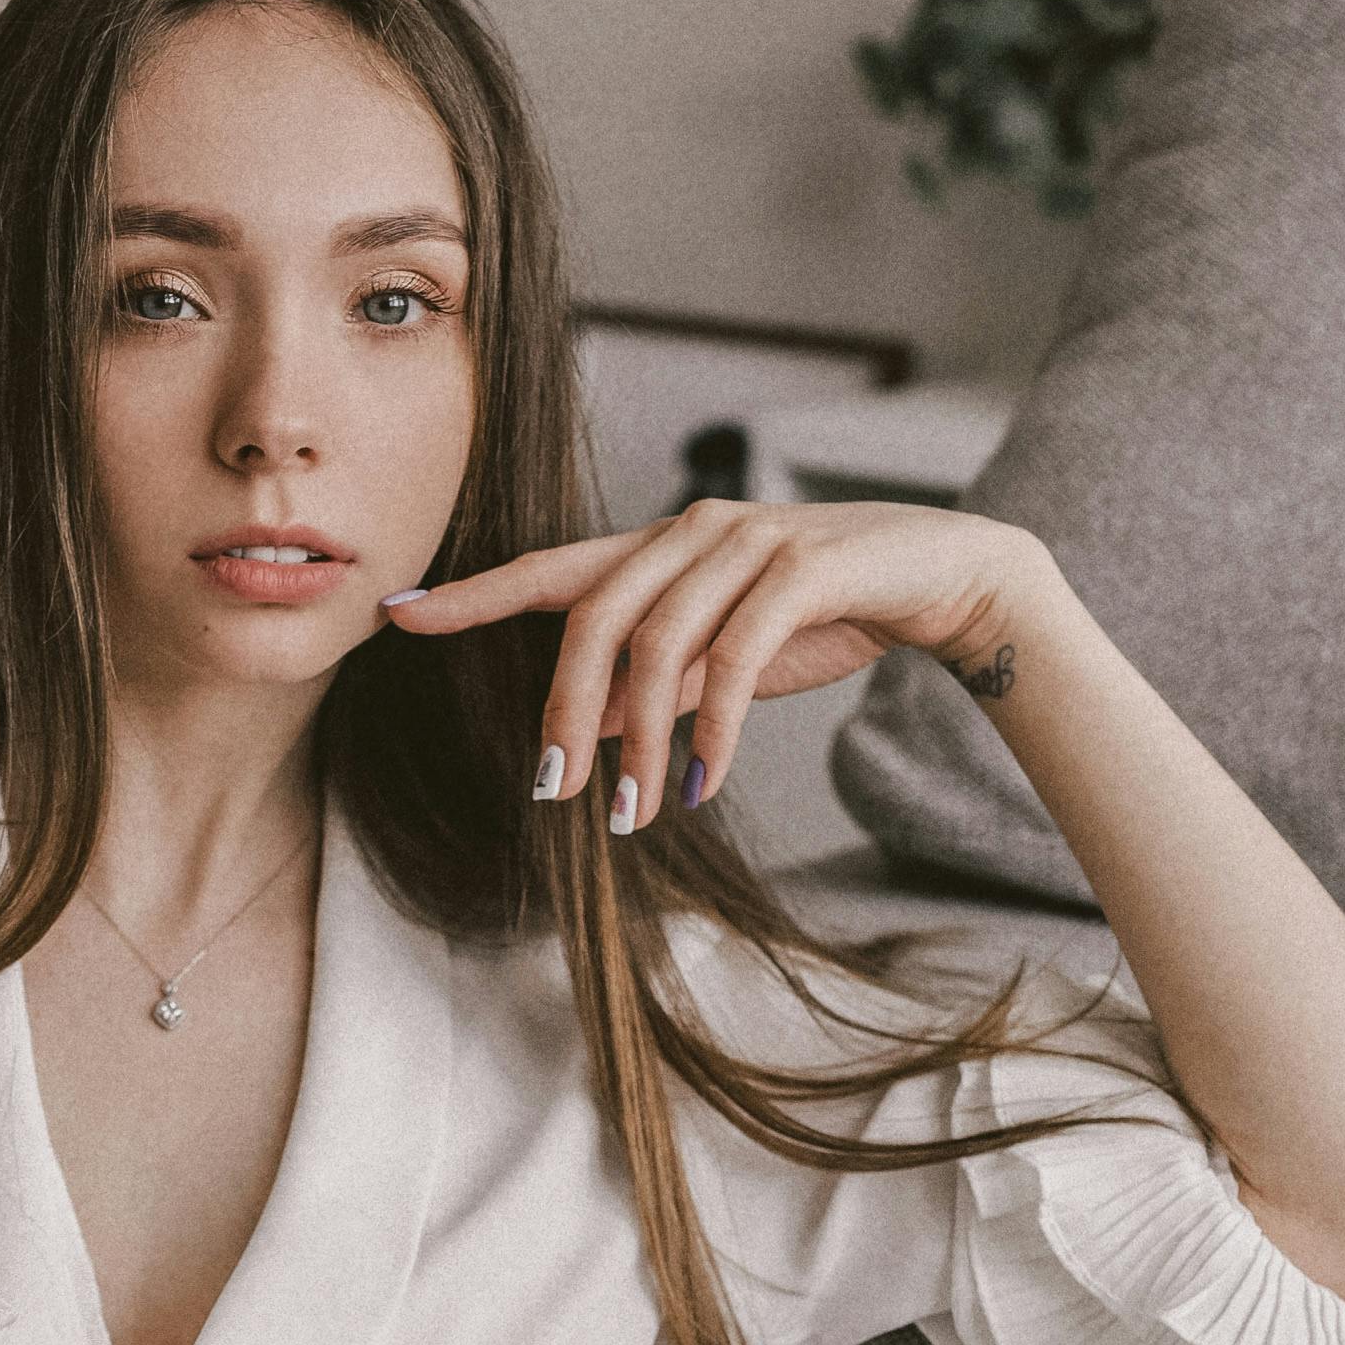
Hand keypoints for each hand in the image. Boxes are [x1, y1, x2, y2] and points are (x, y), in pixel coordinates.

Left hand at [384, 495, 1051, 825]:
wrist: (944, 577)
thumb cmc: (824, 615)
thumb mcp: (723, 658)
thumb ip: (651, 686)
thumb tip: (578, 734)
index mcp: (659, 546)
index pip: (549, 569)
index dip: (473, 593)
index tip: (400, 616)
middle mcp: (690, 530)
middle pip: (593, 617)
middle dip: (563, 709)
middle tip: (551, 793)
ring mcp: (746, 541)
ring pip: (662, 642)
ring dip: (641, 741)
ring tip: (637, 814)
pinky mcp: (802, 567)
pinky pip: (736, 655)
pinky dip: (713, 726)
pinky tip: (702, 781)